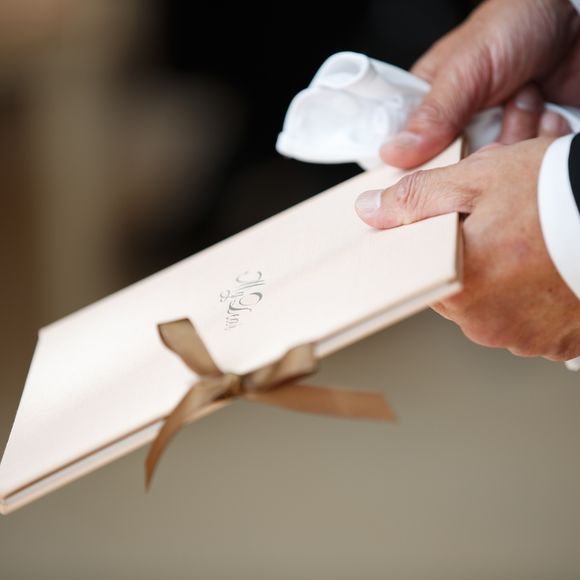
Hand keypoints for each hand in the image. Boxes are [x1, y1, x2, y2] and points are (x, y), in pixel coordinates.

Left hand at [356, 138, 579, 360]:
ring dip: (500, 279)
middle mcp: (485, 323)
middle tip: (500, 228)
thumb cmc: (558, 195)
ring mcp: (523, 338)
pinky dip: (530, 298)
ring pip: (490, 306)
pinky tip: (546, 269)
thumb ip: (416, 199)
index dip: (433, 247)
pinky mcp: (555, 345)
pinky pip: (525, 320)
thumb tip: (370, 210)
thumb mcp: (478, 179)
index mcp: (458, 286)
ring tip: (527, 245)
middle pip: (455, 291)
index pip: (418, 274)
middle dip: (468, 260)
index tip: (452, 232)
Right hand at [381, 0, 579, 167]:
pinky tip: (543, 110)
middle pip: (450, 168)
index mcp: (426, 104)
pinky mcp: (518, 144)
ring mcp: (489, 137)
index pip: (406, 149)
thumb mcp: (467, 68)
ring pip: (489, 170)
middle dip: (479, 145)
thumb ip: (432, 114)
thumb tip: (393, 154)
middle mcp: (455, 126)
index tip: (436, 155)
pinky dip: (538, 138)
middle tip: (491, 112)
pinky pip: (521, 165)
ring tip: (525, 95)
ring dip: (515, 133)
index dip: (417, 161)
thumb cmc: (516, 25)